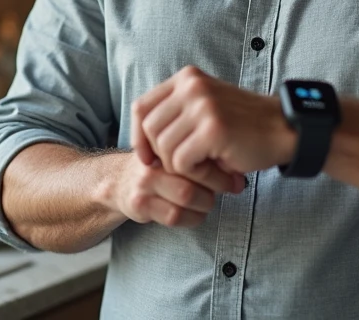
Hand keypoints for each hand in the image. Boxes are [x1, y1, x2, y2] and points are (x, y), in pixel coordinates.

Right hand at [109, 150, 244, 228]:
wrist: (120, 182)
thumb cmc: (160, 164)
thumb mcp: (177, 149)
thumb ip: (201, 149)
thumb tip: (238, 159)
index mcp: (162, 140)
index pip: (197, 151)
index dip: (220, 165)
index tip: (235, 173)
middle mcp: (152, 159)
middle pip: (193, 175)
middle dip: (217, 184)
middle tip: (231, 186)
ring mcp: (143, 183)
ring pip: (186, 197)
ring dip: (206, 203)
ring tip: (210, 199)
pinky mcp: (139, 205)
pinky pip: (175, 216)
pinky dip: (193, 217)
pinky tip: (197, 213)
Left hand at [131, 66, 295, 177]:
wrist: (284, 130)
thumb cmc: (242, 127)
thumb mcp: (204, 108)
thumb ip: (174, 116)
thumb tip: (139, 146)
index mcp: (186, 78)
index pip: (141, 108)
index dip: (138, 137)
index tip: (149, 158)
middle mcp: (192, 86)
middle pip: (149, 130)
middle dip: (161, 157)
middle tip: (187, 168)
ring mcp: (203, 106)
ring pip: (164, 149)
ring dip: (182, 169)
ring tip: (207, 169)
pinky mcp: (213, 129)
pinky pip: (181, 162)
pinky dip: (196, 175)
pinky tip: (217, 172)